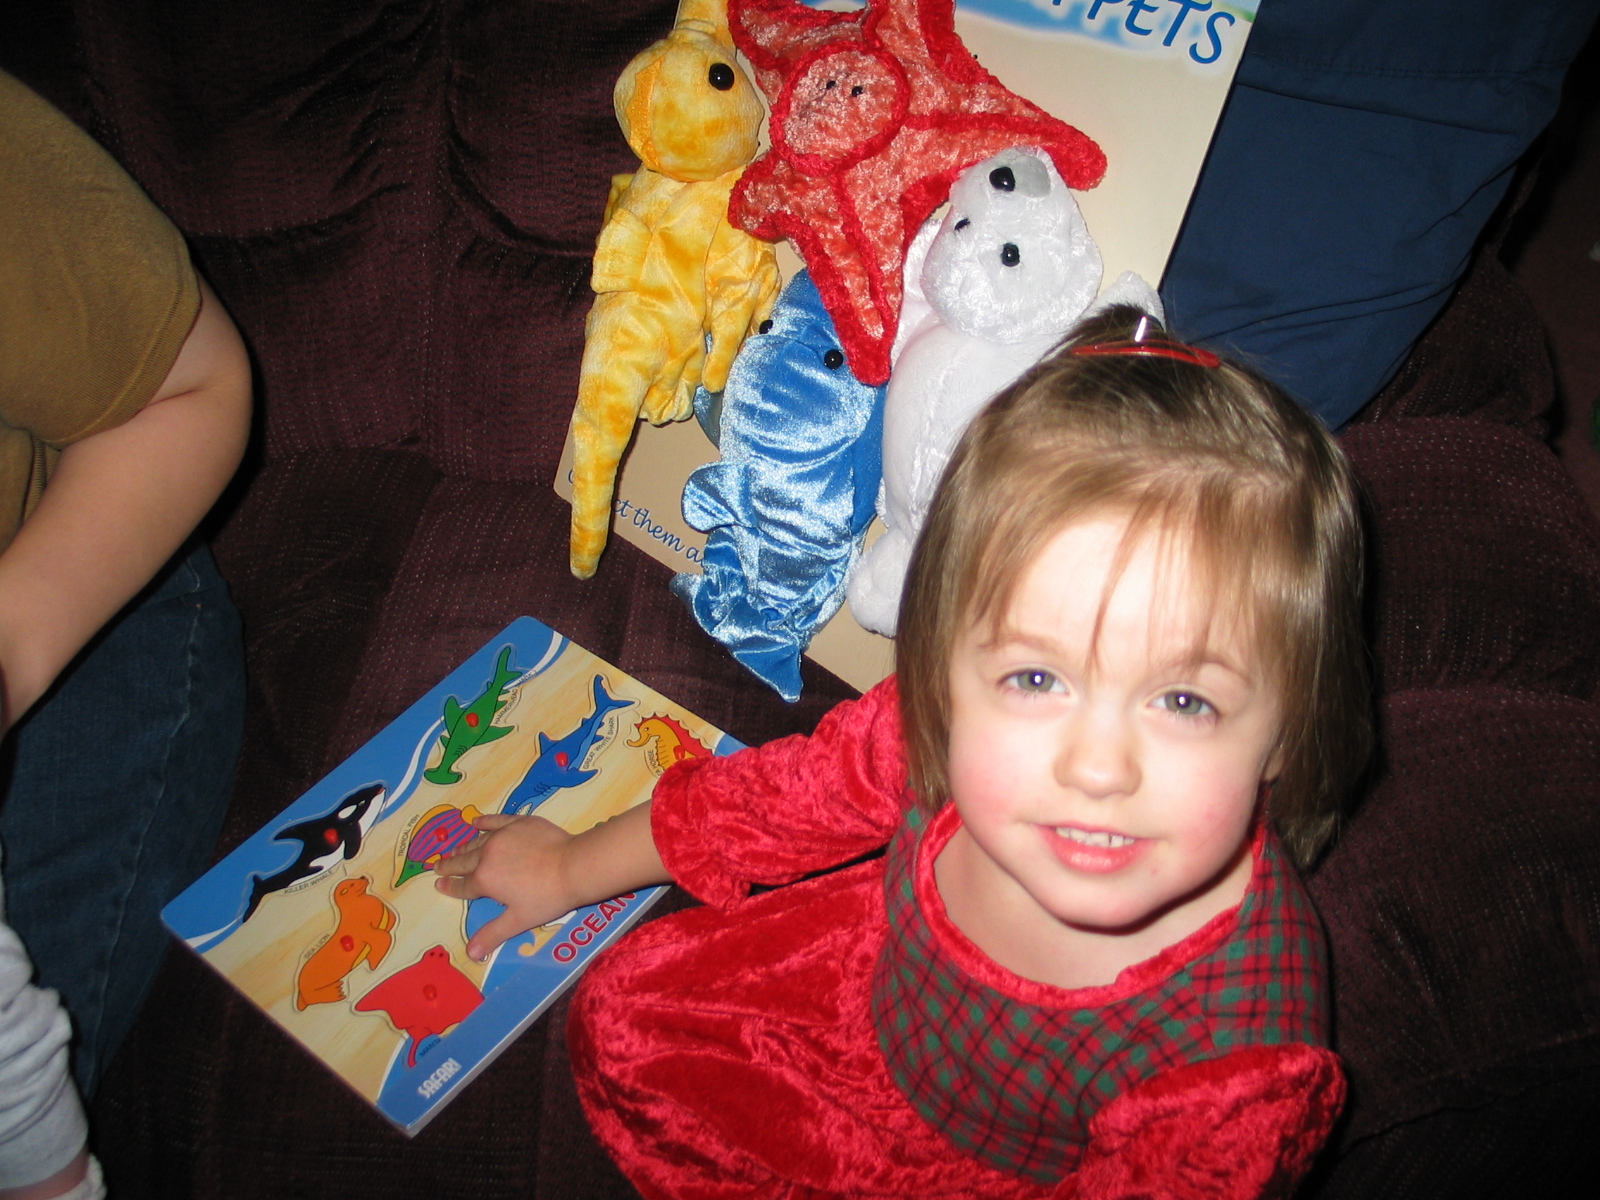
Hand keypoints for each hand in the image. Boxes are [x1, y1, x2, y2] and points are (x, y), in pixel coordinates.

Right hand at [433, 814, 578, 960]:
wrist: (572, 866)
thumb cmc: (546, 897)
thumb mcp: (518, 920)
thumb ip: (492, 934)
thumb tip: (470, 954)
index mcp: (485, 880)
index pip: (463, 886)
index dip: (450, 887)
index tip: (438, 884)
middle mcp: (487, 855)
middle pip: (464, 862)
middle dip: (449, 866)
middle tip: (438, 866)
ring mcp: (502, 836)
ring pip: (476, 842)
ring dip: (463, 848)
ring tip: (454, 850)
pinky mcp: (517, 823)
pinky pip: (495, 820)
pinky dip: (484, 822)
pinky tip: (476, 822)